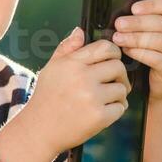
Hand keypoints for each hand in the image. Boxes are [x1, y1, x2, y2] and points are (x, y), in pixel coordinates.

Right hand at [25, 26, 130, 152]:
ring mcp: (91, 97)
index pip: (105, 47)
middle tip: (114, 83)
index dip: (113, 53)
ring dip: (118, 95)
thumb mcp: (51, 68)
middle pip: (118, 67)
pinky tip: (105, 112)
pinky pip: (121, 107)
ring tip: (106, 100)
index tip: (112, 62)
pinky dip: (116, 110)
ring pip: (122, 88)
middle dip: (120, 75)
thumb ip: (67, 48)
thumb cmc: (46, 98)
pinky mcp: (99, 116)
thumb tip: (81, 31)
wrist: (39, 130)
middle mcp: (82, 77)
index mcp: (72, 63)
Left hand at [111, 0, 161, 98]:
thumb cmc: (151, 49)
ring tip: (118, 38)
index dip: (151, 5)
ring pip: (157, 40)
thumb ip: (155, 6)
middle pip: (161, 22)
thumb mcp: (152, 27)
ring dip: (134, 38)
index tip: (133, 8)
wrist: (156, 84)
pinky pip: (155, 57)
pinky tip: (126, 51)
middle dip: (137, 23)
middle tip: (118, 23)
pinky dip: (138, 53)